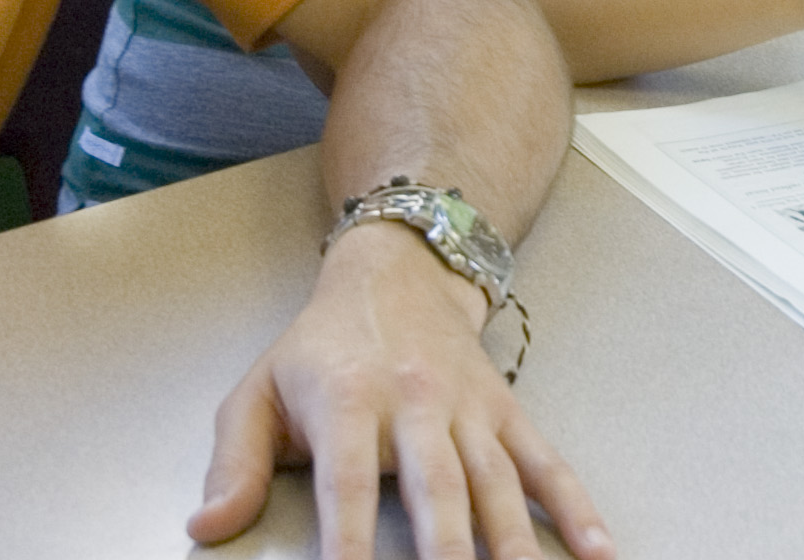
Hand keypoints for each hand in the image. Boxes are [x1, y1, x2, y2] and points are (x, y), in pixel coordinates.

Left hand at [190, 222, 606, 559]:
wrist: (397, 271)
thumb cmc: (320, 348)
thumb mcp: (258, 393)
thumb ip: (231, 464)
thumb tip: (205, 528)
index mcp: (347, 402)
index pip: (346, 486)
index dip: (347, 544)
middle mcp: (415, 404)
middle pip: (438, 490)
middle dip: (448, 555)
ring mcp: (468, 410)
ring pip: (498, 485)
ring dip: (515, 545)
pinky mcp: (505, 412)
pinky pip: (547, 464)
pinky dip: (577, 508)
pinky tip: (598, 549)